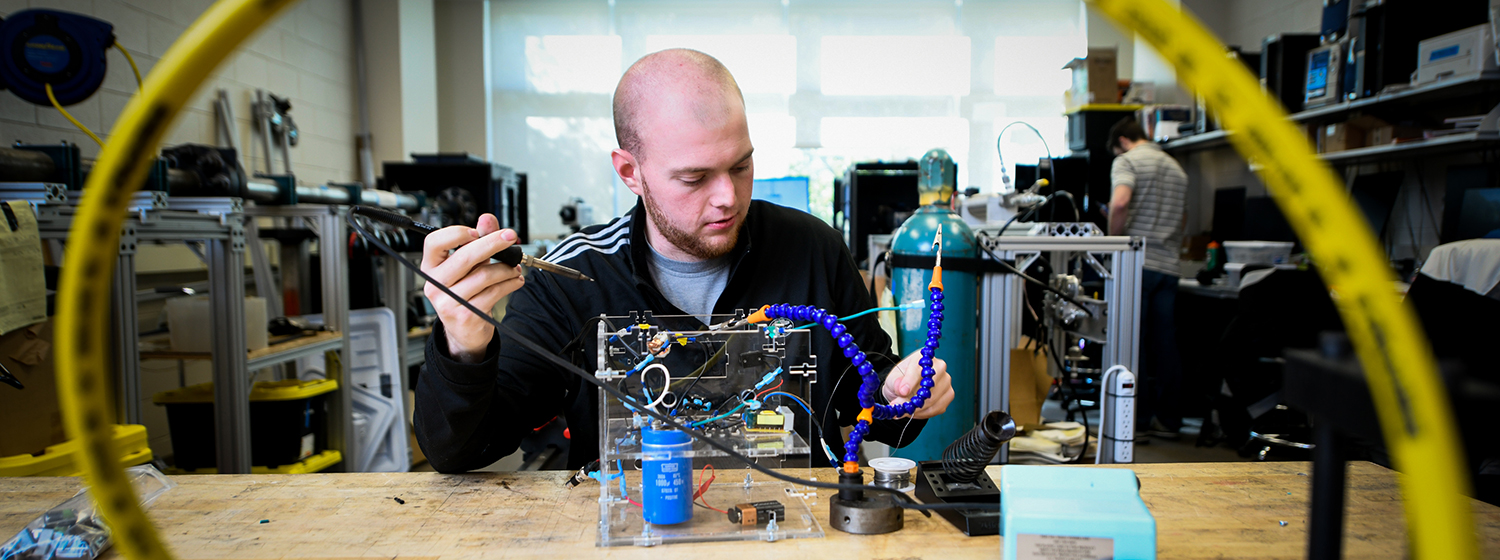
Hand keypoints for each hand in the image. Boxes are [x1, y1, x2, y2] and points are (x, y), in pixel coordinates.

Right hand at [421, 213, 524, 362]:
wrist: (465, 331)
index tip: (476, 232)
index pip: (434, 242)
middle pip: (465, 257)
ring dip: (506, 268)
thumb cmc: (464, 294)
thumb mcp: (468, 267)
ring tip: (514, 268)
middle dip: (493, 243)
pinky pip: (494, 292)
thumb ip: (477, 242)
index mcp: (431, 268)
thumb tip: (487, 219)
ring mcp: (449, 301)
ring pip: (484, 275)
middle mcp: (435, 285)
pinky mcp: (467, 315)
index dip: (456, 233)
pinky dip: (510, 283)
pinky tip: (514, 280)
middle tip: (509, 236)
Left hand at [881, 350, 952, 419]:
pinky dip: (923, 413)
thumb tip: (902, 390)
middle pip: (930, 386)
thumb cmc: (900, 381)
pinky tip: (914, 412)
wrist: (907, 389)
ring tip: (905, 411)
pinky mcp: (948, 395)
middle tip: (900, 408)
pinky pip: (936, 408)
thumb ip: (895, 383)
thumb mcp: (892, 379)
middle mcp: (939, 367)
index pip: (919, 369)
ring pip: (933, 400)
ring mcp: (946, 381)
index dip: (910, 381)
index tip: (902, 392)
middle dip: (913, 400)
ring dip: (917, 409)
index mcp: (922, 357)